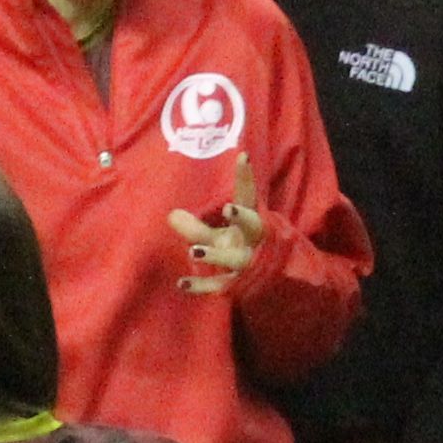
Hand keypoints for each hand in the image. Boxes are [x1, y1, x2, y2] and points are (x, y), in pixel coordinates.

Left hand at [169, 168, 267, 297]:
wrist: (271, 282)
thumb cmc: (240, 248)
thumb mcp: (221, 234)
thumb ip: (197, 226)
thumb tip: (170, 215)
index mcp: (251, 222)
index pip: (248, 196)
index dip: (246, 177)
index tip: (243, 156)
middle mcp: (253, 241)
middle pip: (253, 225)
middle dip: (243, 218)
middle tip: (229, 208)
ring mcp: (248, 263)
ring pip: (235, 258)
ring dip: (216, 254)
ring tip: (194, 251)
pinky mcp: (240, 284)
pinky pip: (220, 286)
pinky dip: (201, 286)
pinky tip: (181, 284)